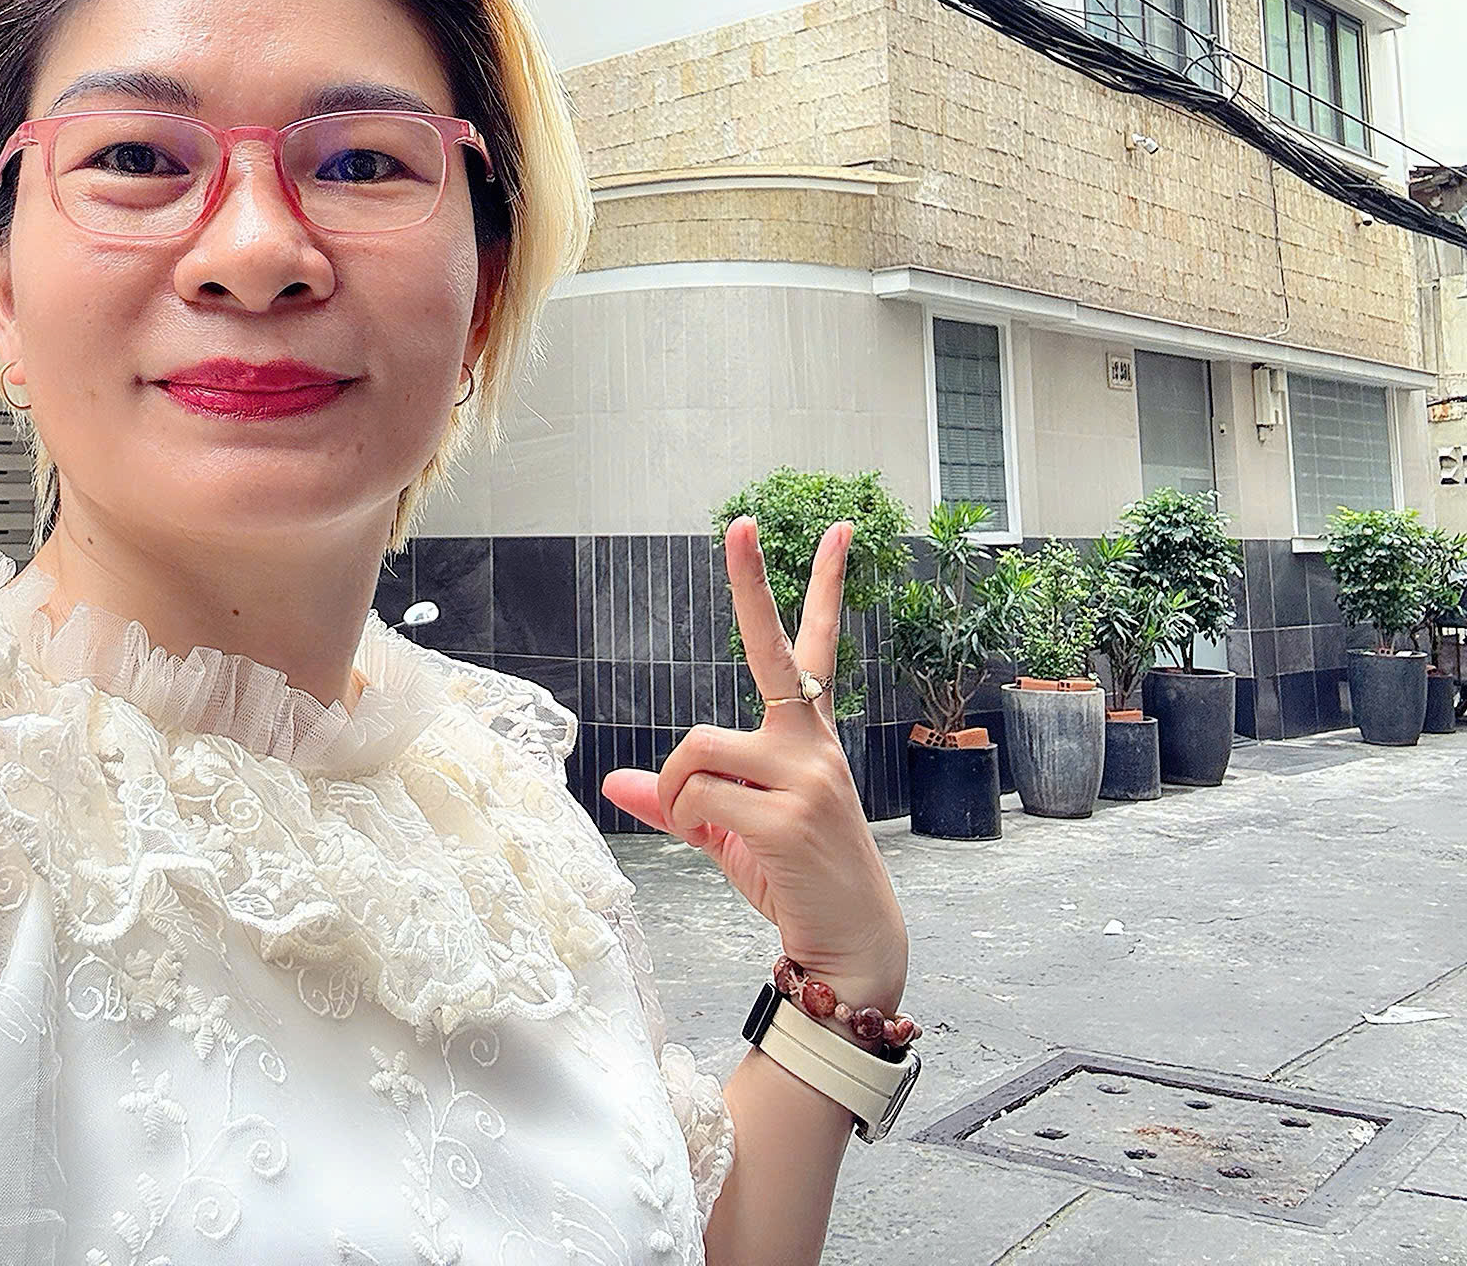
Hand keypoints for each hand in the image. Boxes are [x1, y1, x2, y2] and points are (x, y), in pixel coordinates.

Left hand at [600, 517, 909, 1013]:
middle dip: (752, 583)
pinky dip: (686, 817)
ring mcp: (806, 776)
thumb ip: (680, 800)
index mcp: (807, 736)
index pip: (817, 647)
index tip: (838, 530)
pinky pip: (699, 796)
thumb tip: (615, 783)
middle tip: (740, 524)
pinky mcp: (788, 816)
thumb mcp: (731, 832)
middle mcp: (812, 744)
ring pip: (699, 746)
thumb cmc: (794, 878)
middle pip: (772, 650)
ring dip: (680, 788)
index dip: (824, 588)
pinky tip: (720, 844)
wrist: (851, 942)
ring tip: (702, 823)